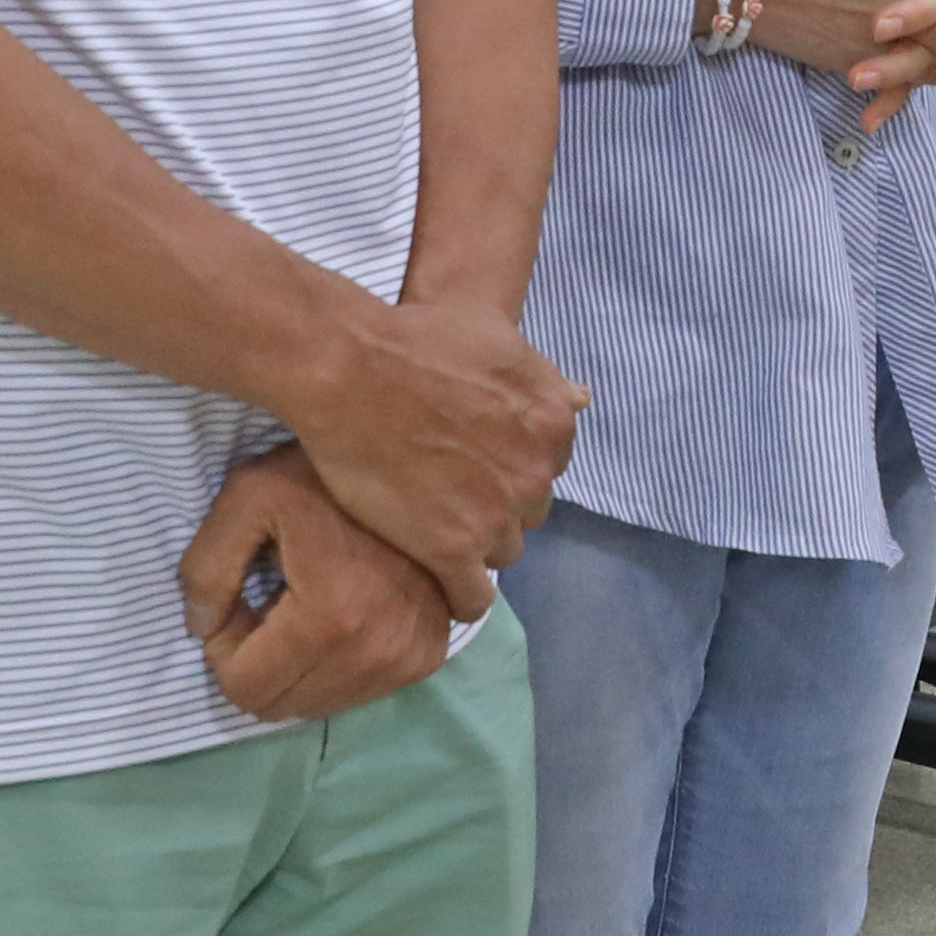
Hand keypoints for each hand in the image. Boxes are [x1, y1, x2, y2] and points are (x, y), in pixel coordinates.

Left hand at [180, 445, 456, 723]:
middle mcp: (376, 654)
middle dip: (259, 662)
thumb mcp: (247, 496)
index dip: (224, 648)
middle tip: (268, 601)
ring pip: (320, 706)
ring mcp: (409, 660)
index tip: (238, 600)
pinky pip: (359, 691)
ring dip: (297, 666)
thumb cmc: (323, 473)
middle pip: (281, 706)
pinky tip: (340, 611)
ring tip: (304, 603)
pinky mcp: (431, 656)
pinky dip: (335, 663)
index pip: (245, 689)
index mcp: (328, 620)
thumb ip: (206, 567)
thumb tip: (200, 629)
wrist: (420, 459)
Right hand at [292, 293, 581, 631]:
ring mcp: (496, 516)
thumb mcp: (498, 337)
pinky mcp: (452, 550)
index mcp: (553, 424)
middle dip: (496, 505)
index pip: (546, 467)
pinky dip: (460, 597)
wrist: (353, 370)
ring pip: (502, 552)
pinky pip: (472, 597)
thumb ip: (542, 378)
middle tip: (448, 492)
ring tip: (432, 530)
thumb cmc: (419, 339)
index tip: (475, 464)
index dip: (509, 467)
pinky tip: (439, 583)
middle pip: (527, 512)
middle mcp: (535, 475)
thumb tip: (581, 398)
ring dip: (474, 545)